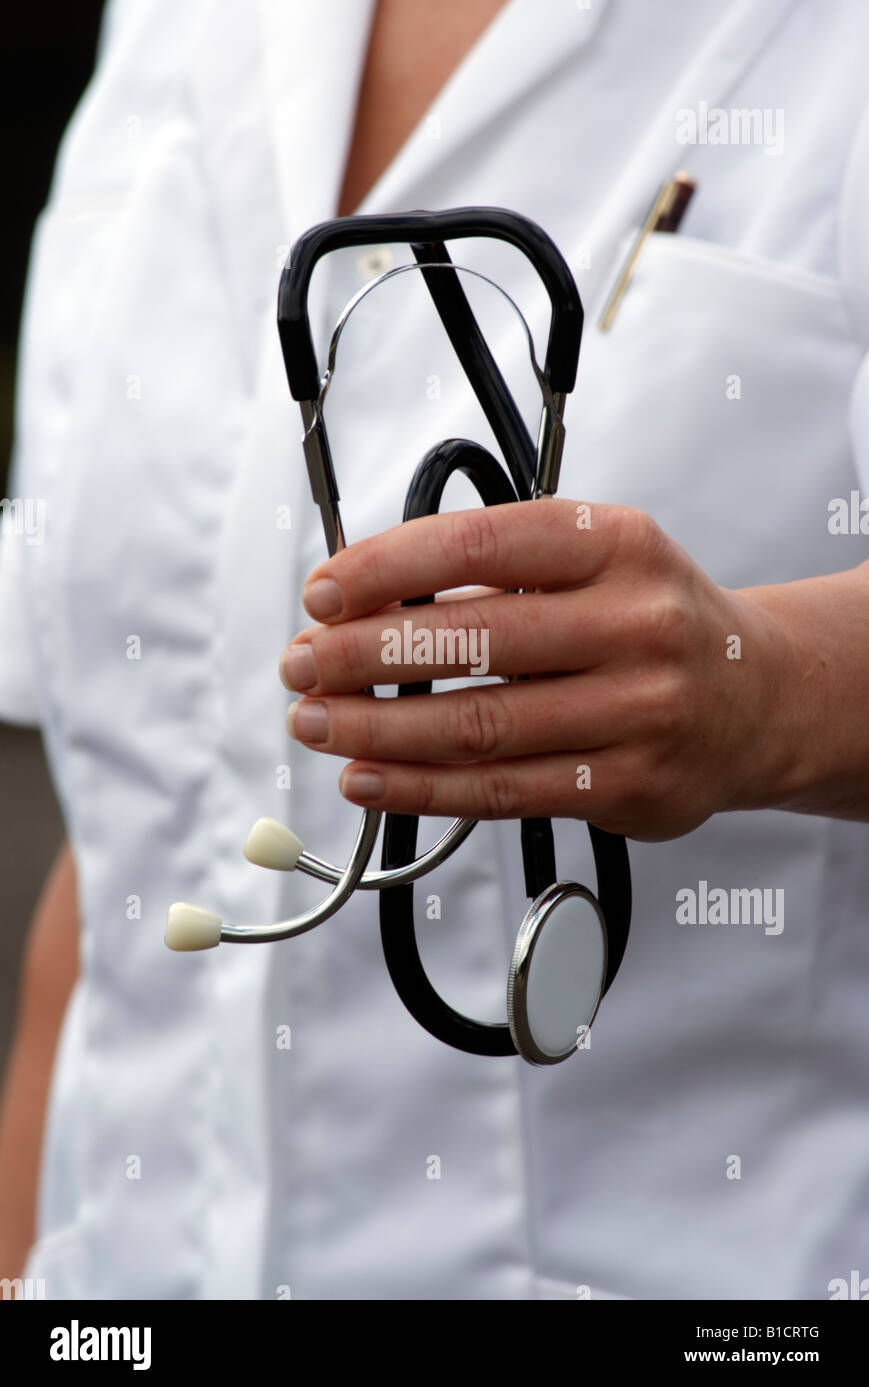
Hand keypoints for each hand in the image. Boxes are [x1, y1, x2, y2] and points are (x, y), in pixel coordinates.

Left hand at [279, 500, 802, 840]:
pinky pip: (504, 792)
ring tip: (317, 722)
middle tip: (302, 665)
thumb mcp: (595, 558)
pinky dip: (422, 790)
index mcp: (617, 544)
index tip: (322, 592)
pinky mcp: (631, 786)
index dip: (388, 567)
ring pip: (479, 728)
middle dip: (363, 656)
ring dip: (378, 729)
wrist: (758, 697)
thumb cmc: (650, 618)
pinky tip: (369, 778)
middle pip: (471, 643)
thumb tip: (364, 598)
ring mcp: (640, 711)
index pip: (483, 544)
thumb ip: (497, 568)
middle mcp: (636, 624)